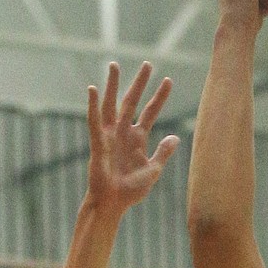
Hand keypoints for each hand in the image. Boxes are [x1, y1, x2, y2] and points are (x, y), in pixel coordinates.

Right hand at [85, 62, 179, 216]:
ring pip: (112, 104)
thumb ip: (163, 153)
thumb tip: (175, 137)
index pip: (150, 111)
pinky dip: (93, 105)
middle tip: (147, 64)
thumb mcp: (153, 170)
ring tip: (115, 65)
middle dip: (140, 83)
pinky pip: (94, 120)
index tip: (169, 80)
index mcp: (138, 138)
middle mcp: (124, 132)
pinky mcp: (98, 142)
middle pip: (132, 101)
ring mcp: (110, 135)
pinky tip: (92, 89)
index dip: (159, 97)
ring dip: (113, 85)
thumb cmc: (130, 190)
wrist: (113, 203)